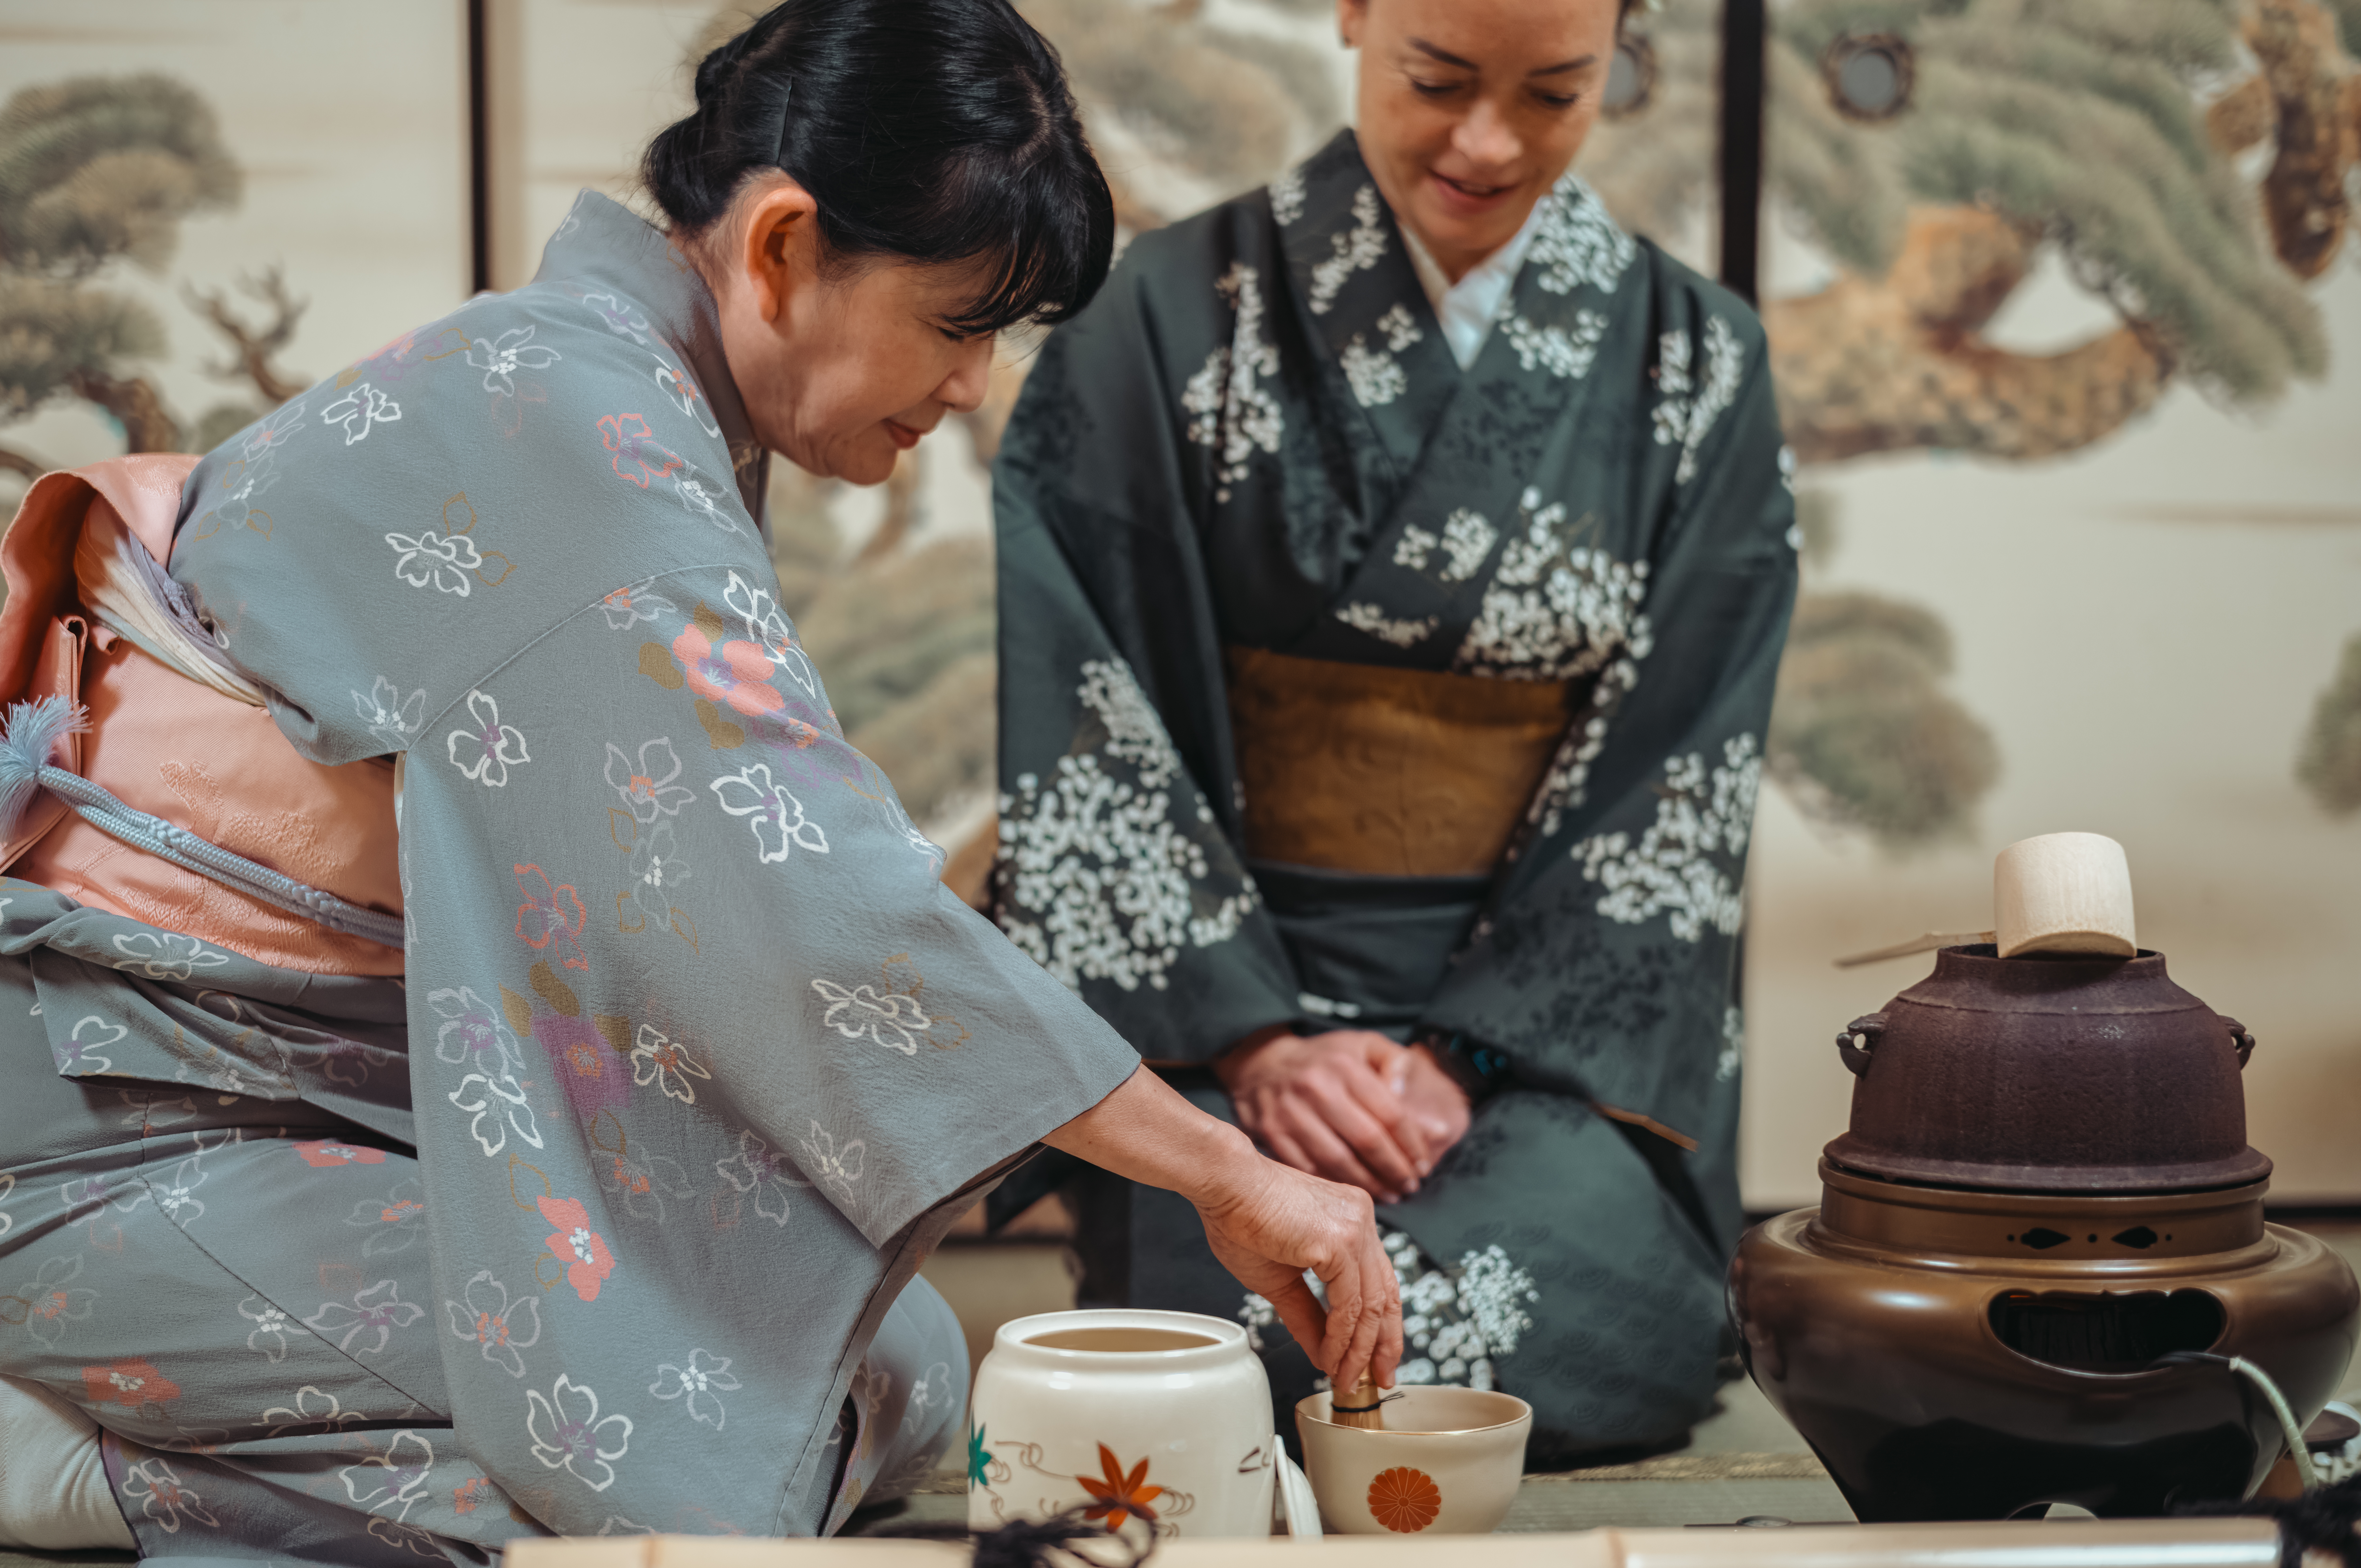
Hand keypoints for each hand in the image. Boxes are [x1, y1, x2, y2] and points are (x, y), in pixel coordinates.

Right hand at [1038, 1066, 1401, 1391]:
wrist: (1223, 1184)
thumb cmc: (1241, 1219)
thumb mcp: (1280, 1280)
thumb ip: (1308, 1316)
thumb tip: (1325, 1354)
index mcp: (1353, 1222)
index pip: (1380, 1282)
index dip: (1381, 1326)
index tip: (1374, 1359)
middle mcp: (1362, 1221)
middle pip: (1386, 1295)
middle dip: (1382, 1345)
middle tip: (1376, 1380)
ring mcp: (1355, 1229)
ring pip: (1371, 1304)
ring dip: (1358, 1350)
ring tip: (1345, 1378)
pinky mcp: (1340, 1241)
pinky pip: (1350, 1303)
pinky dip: (1342, 1337)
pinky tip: (1331, 1357)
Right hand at [1216, 1029, 1466, 1201]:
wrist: (1261, 1061)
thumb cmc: (1323, 1059)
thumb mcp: (1364, 1045)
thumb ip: (1396, 1064)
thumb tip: (1405, 1094)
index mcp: (1345, 1066)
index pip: (1390, 1114)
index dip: (1411, 1145)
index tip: (1422, 1165)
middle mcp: (1317, 1087)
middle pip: (1368, 1141)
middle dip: (1394, 1170)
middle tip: (1409, 1186)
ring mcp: (1291, 1112)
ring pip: (1338, 1161)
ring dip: (1368, 1185)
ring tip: (1388, 1194)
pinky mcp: (1271, 1133)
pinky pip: (1308, 1170)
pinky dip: (1333, 1186)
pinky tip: (1351, 1192)